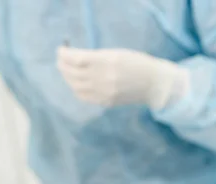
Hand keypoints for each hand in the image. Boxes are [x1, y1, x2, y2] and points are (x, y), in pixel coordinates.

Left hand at [57, 47, 188, 107]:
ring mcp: (103, 92)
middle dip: (62, 64)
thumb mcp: (116, 53)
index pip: (74, 58)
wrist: (154, 84)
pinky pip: (83, 96)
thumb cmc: (137, 63)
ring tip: (67, 71)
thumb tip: (74, 58)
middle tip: (62, 59)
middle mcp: (102, 78)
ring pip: (75, 85)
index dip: (64, 54)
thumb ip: (95, 57)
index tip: (62, 49)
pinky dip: (76, 89)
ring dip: (67, 77)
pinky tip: (77, 83)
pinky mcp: (106, 102)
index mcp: (105, 61)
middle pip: (71, 73)